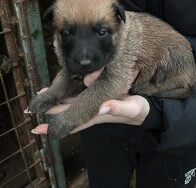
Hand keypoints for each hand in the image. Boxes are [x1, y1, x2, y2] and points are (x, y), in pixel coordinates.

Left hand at [28, 68, 149, 134]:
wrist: (144, 109)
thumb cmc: (139, 110)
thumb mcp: (132, 108)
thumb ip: (118, 108)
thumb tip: (103, 106)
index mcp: (96, 114)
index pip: (72, 121)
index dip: (55, 124)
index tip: (38, 127)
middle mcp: (92, 110)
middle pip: (67, 111)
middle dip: (50, 109)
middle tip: (31, 109)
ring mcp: (94, 104)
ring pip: (71, 103)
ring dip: (56, 101)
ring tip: (42, 97)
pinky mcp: (98, 96)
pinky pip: (79, 95)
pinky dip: (68, 93)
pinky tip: (63, 88)